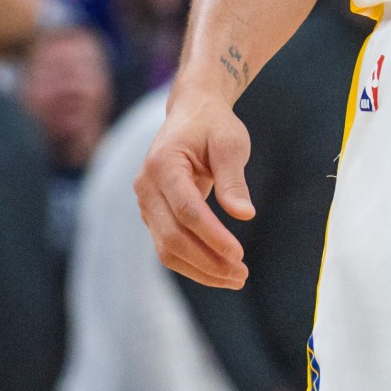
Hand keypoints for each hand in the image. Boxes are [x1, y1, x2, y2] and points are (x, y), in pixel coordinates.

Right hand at [135, 93, 255, 287]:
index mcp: (163, 164)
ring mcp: (146, 202)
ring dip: (200, 268)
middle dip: (207, 260)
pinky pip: (168, 245)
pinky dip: (193, 261)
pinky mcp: (153, 213)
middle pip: (173, 235)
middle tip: (242, 276)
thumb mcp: (230, 143)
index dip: (212, 235)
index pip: (187, 210)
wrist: (191, 112)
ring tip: (235, 279)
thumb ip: (233, 180)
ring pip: (167, 248)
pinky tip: (219, 270)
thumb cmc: (214, 124)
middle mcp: (146, 186)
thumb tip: (245, 215)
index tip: (239, 254)